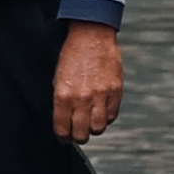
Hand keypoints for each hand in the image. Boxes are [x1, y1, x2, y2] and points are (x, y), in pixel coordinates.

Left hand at [54, 23, 123, 143]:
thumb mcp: (58, 79)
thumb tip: (64, 121)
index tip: (64, 136)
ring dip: (93, 128)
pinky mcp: (115, 91)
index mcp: (64, 96)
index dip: (63, 137)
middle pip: (81, 135)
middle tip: (77, 131)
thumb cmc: (73, 56)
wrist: (92, 36)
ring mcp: (101, 96)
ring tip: (90, 120)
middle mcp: (82, 99)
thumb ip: (61, 102)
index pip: (62, 130)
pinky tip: (101, 109)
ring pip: (98, 128)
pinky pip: (112, 116)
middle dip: (78, 136)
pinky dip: (106, 116)